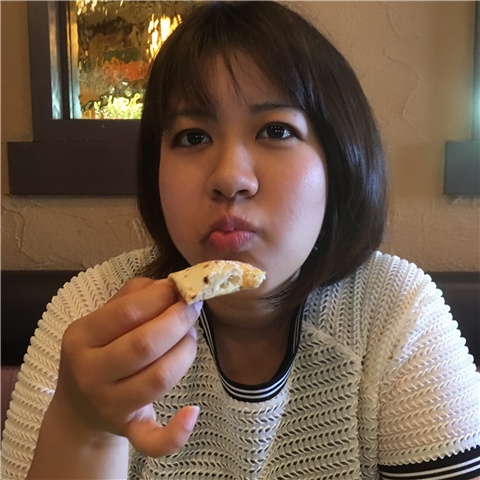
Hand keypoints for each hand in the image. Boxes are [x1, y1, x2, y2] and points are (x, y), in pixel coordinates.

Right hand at [53, 277, 201, 457]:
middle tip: (193, 308)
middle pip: (145, 345)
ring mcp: (109, 405)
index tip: (180, 288)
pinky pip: (151, 440)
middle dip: (179, 321)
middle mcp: (90, 373)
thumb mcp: (103, 317)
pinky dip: (176, 432)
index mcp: (81, 337)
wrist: (79, 406)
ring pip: (158, 378)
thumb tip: (171, 285)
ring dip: (186, 351)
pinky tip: (193, 411)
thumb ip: (135, 294)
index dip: (161, 297)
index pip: (127, 312)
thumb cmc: (100, 349)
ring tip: (190, 336)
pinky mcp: (128, 429)